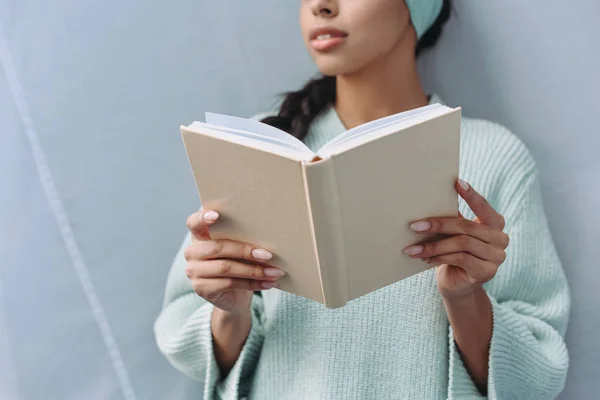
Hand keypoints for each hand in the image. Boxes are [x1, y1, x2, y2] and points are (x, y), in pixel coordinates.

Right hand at [184, 209, 284, 313]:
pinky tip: (269, 283)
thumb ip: (244, 238)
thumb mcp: (240, 248)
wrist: (234, 296)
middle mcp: (192, 252)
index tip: (216, 215)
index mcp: (200, 235)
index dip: (203, 217)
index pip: (194, 222)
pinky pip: (230, 284)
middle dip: (246, 251)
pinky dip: (253, 283)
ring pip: (226, 267)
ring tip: (274, 272)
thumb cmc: (239, 264)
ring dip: (254, 270)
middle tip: (268, 255)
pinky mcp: (201, 289)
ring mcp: (194, 271)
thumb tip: (269, 234)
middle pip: (218, 247)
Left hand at [403, 179, 509, 298]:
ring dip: (433, 245)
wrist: (456, 285)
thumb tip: (431, 198)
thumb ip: (453, 218)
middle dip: (438, 225)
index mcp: (495, 223)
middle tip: (414, 225)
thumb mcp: (454, 234)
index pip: (484, 206)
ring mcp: (496, 257)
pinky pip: (460, 259)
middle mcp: (501, 238)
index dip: (471, 195)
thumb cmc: (453, 252)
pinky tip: (424, 259)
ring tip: (413, 248)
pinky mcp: (487, 271)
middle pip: (466, 226)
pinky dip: (439, 257)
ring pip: (461, 244)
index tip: (456, 183)